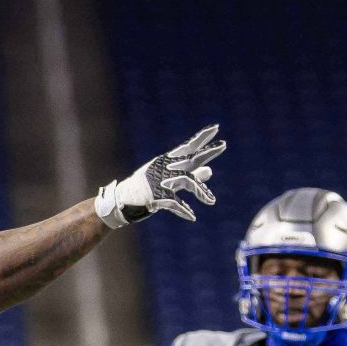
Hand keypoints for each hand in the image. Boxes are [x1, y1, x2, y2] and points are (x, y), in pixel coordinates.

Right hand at [95, 125, 223, 227]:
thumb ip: (191, 176)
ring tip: (211, 201)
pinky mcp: (155, 197)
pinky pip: (174, 203)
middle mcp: (165, 168)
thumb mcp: (171, 180)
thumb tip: (211, 170)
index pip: (188, 147)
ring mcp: (159, 181)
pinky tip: (192, 217)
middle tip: (224, 145)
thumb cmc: (147, 188)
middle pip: (190, 159)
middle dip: (207, 153)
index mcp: (167, 162)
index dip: (201, 138)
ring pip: (186, 181)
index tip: (215, 128)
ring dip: (200, 191)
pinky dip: (183, 210)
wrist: (122, 200)